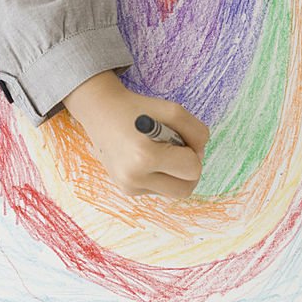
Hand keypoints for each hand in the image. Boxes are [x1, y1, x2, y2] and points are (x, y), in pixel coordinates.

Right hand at [63, 71, 208, 198]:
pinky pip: (159, 190)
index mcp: (144, 156)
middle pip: (186, 189)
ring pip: (174, 192)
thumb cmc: (138, 109)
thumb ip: (197, 132)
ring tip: (163, 153)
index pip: (192, 168)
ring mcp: (129, 186)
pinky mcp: (128, 190)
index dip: (193, 152)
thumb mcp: (174, 110)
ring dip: (176, 175)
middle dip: (189, 170)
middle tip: (179, 150)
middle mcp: (134, 177)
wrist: (101, 112)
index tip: (181, 138)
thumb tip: (200, 156)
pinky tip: (149, 159)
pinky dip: (162, 176)